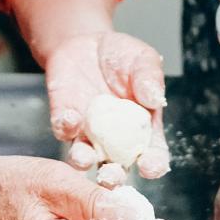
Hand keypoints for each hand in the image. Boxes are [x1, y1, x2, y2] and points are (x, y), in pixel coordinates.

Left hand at [42, 31, 169, 178]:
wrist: (86, 43)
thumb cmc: (121, 55)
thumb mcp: (143, 59)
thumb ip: (150, 77)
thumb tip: (154, 97)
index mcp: (143, 128)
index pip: (152, 154)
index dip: (154, 164)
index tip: (151, 167)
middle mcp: (115, 138)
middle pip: (117, 167)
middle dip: (114, 177)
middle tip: (112, 176)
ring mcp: (89, 132)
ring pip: (85, 157)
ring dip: (83, 161)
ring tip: (84, 157)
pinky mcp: (66, 120)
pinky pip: (64, 131)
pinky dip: (66, 128)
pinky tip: (72, 118)